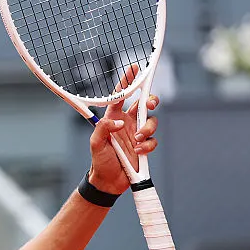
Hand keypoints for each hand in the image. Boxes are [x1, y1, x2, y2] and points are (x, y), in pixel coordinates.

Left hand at [87, 64, 159, 194]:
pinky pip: (153, 141)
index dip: (127, 82)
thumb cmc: (99, 160)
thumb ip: (103, 128)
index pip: (120, 96)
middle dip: (150, 101)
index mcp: (113, 118)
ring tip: (136, 140)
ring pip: (151, 122)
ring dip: (147, 129)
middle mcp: (126, 123)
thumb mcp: (95, 143)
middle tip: (149, 104)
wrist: (108, 181)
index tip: (133, 68)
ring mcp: (137, 134)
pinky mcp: (144, 147)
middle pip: (143, 105)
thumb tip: (119, 122)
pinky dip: (148, 145)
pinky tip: (138, 152)